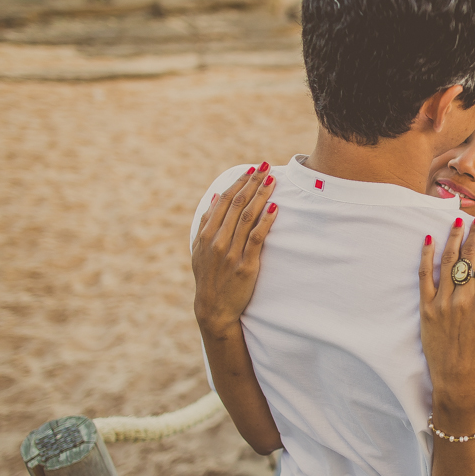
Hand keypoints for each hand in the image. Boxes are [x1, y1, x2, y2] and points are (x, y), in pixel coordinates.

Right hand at [192, 162, 277, 337]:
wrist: (214, 308)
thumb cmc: (208, 277)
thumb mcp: (199, 250)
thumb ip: (205, 224)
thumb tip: (215, 198)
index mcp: (207, 234)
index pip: (225, 200)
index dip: (239, 182)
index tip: (251, 168)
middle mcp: (218, 241)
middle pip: (237, 205)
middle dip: (252, 183)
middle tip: (265, 167)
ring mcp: (232, 253)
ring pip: (248, 218)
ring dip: (261, 196)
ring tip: (272, 181)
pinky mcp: (246, 265)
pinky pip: (257, 239)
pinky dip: (266, 222)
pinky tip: (275, 208)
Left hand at [419, 217, 474, 420]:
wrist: (458, 382)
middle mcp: (465, 300)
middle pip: (469, 257)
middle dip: (474, 234)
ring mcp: (443, 303)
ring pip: (448, 261)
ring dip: (453, 238)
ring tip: (457, 222)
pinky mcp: (426, 309)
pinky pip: (424, 276)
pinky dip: (426, 256)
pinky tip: (429, 240)